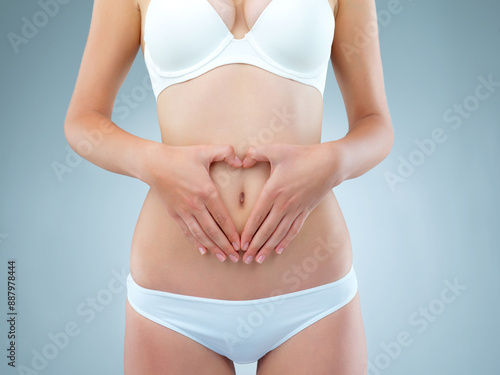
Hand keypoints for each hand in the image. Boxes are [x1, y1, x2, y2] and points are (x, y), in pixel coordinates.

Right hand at [143, 143, 242, 262]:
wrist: (153, 163)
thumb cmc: (181, 156)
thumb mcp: (205, 150)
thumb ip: (226, 152)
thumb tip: (241, 160)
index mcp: (206, 191)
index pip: (223, 218)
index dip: (232, 233)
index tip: (240, 243)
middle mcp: (195, 205)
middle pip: (213, 231)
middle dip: (226, 246)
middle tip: (237, 257)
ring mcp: (184, 211)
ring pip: (200, 235)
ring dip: (213, 248)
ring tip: (223, 258)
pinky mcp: (174, 213)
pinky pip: (187, 232)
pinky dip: (196, 243)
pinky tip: (204, 251)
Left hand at [239, 142, 344, 263]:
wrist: (330, 164)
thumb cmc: (302, 155)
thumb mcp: (276, 150)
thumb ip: (255, 153)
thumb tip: (241, 160)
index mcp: (273, 191)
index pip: (257, 216)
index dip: (248, 232)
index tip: (240, 244)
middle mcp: (284, 204)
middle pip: (266, 230)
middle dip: (255, 246)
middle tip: (245, 259)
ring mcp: (296, 210)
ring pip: (279, 234)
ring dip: (267, 248)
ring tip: (258, 259)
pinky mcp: (305, 211)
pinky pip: (293, 230)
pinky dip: (285, 242)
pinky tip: (278, 251)